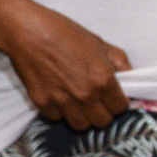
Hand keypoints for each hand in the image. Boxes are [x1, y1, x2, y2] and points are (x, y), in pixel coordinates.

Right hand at [0, 0, 130, 129]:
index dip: (117, 102)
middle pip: (102, 122)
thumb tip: (129, 77)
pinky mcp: (42, 102)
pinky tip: (57, 97)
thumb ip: (118, 62)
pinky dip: (58, 111)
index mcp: (103, 78)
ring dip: (81, 116)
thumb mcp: (98, 42)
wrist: (27, 31)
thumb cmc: (63, 32)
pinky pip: (56, 118)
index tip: (110, 97)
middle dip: (101, 112)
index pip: (121, 107)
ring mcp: (62, 100)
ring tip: (77, 103)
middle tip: (95, 102)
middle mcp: (85, 94)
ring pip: (80, 125)